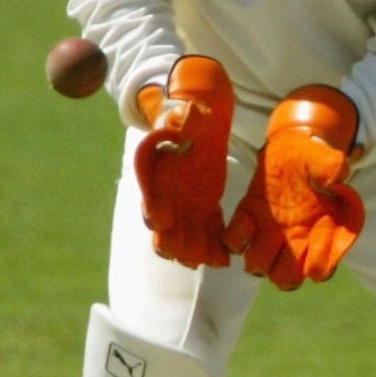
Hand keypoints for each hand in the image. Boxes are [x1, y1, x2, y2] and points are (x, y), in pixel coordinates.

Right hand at [133, 55, 235, 268]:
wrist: (199, 125)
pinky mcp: (205, 209)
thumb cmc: (187, 118)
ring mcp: (185, 207)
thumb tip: (185, 114)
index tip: (163, 220)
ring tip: (215, 262)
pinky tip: (226, 257)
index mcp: (155, 177)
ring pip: (187, 238)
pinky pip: (208, 232)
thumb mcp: (184, 115)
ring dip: (197, 253)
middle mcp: (166, 198)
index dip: (154, 212)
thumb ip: (180, 120)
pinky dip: (215, 246)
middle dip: (177, 246)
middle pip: (166, 231)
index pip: (149, 200)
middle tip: (193, 258)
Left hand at [224, 86, 365, 289]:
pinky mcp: (249, 220)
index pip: (321, 270)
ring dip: (257, 259)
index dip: (316, 262)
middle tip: (280, 247)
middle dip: (281, 271)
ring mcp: (271, 235)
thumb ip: (334, 169)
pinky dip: (234, 240)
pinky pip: (235, 243)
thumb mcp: (328, 160)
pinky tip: (244, 222)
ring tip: (259, 237)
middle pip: (287, 279)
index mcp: (322, 233)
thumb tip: (337, 177)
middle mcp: (298, 241)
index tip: (314, 237)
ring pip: (260, 268)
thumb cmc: (315, 157)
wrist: (292, 148)